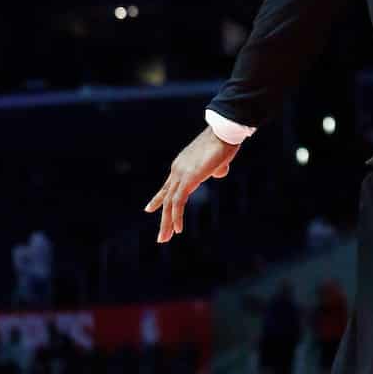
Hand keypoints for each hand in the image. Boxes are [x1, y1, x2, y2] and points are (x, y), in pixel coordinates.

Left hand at [146, 125, 239, 243]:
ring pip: (170, 204)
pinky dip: (177, 217)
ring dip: (167, 223)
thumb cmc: (223, 144)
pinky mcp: (188, 179)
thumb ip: (215, 168)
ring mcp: (181, 174)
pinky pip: (179, 202)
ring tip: (164, 239)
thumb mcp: (218, 161)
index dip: (158, 199)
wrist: (223, 133)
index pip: (166, 187)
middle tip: (160, 236)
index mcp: (181, 166)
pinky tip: (178, 230)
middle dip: (163, 218)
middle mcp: (177, 170)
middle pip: (166, 198)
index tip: (149, 210)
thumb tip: (218, 173)